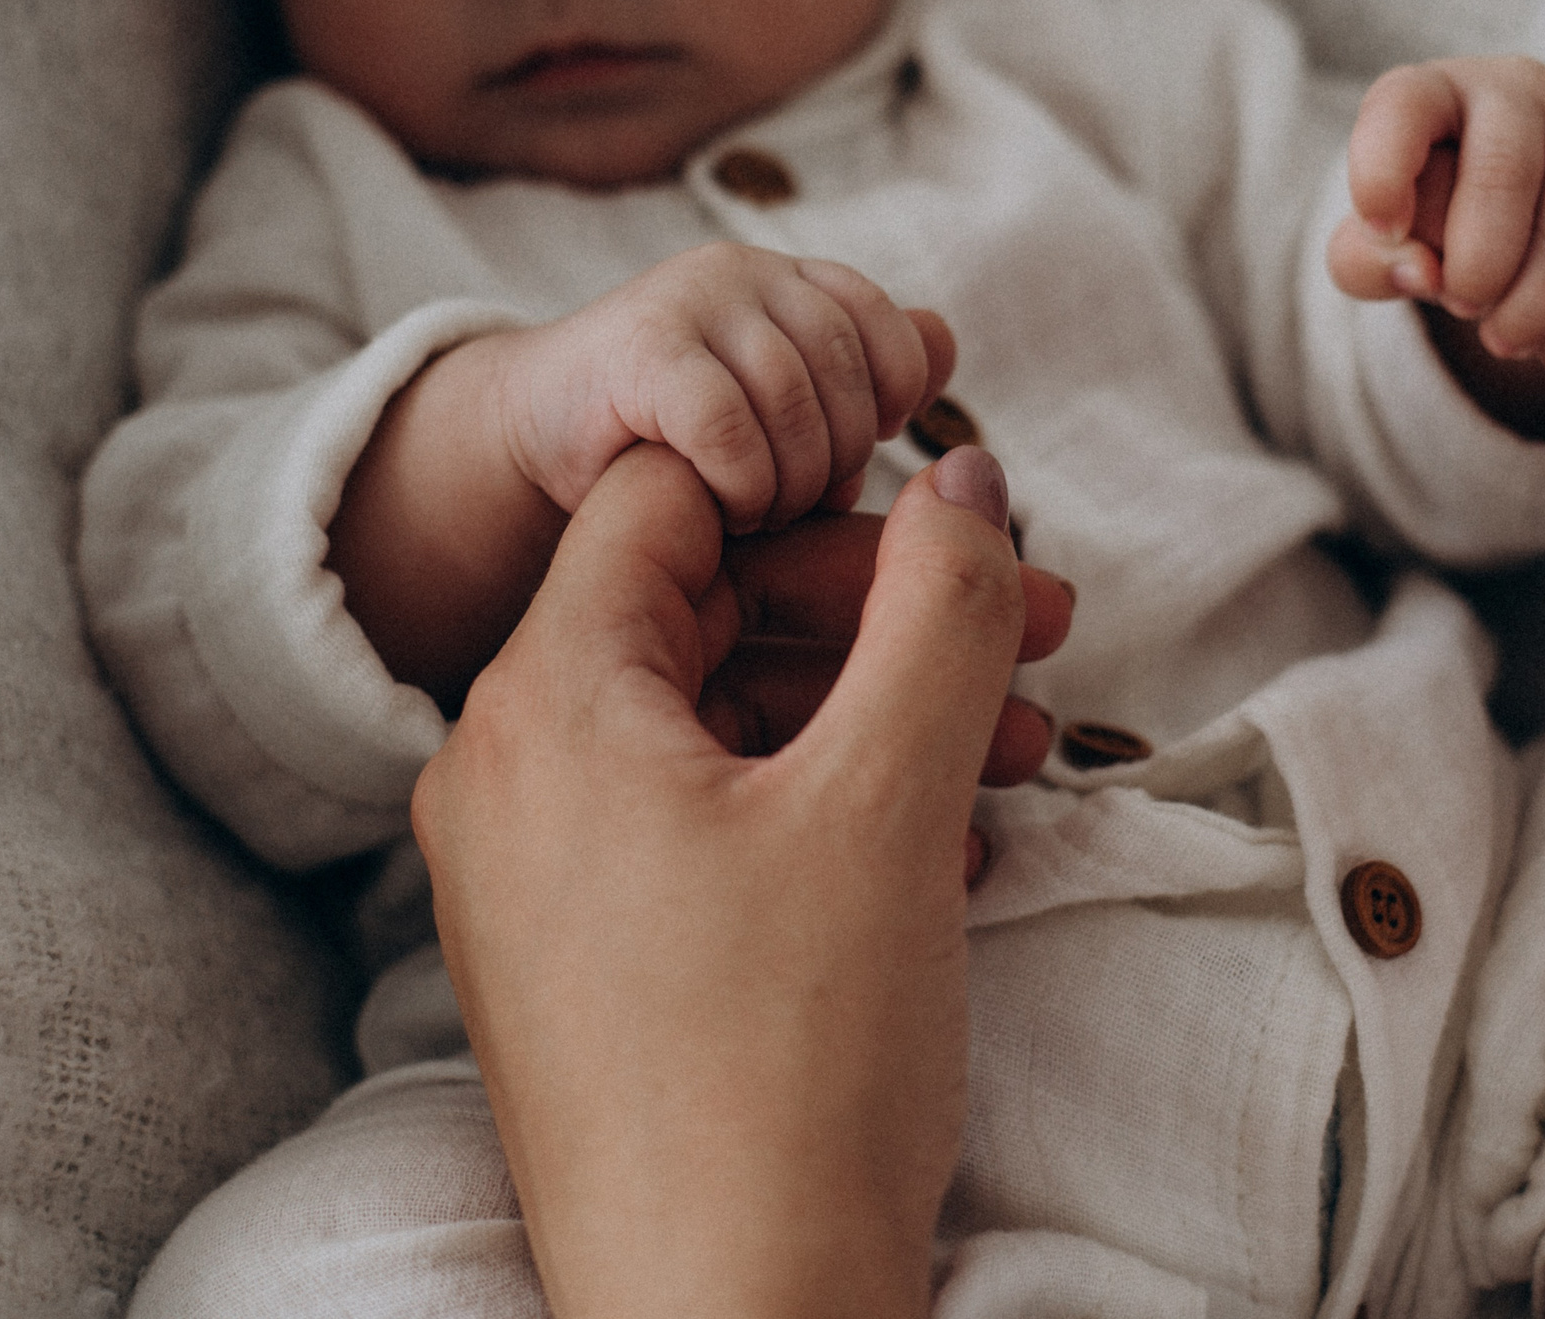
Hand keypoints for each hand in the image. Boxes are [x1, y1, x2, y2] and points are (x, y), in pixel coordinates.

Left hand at [412, 443, 1071, 1318]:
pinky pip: (710, 828)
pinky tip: (954, 849)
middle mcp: (508, 777)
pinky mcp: (587, 962)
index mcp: (545, 703)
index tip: (947, 522)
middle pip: (707, 613)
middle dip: (886, 613)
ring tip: (1021, 751)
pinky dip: (831, 810)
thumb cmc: (792, 1065)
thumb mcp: (888, 798)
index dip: (821, 488)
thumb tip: (960, 481)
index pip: (668, 499)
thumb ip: (936, 607)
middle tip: (1035, 628)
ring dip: (881, 717)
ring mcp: (539, 878)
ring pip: (726, 729)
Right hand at [499, 242, 944, 531]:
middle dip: (835, 458)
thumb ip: (860, 377)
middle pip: (846, 371)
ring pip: (794, 404)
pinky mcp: (639, 351)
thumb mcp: (779, 409)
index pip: (887, 326)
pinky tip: (720, 508)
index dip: (891, 397)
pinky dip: (741, 486)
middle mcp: (742, 271)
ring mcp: (688, 301)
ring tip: (754, 513)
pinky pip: (731, 428)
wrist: (539, 439)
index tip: (857, 449)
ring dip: (787, 484)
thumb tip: (944, 343)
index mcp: (788, 279)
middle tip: (794, 506)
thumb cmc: (674, 440)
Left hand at [1327, 57, 1544, 358]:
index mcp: (1430, 91)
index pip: (1402, 109)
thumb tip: (1423, 272)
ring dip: (1536, 302)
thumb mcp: (1377, 248)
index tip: (1384, 231)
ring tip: (1508, 340)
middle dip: (1480, 263)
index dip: (1382, 173)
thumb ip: (1366, 261)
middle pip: (1503, 172)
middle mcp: (1513, 86)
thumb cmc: (1431, 226)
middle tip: (1463, 307)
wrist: (1523, 228)